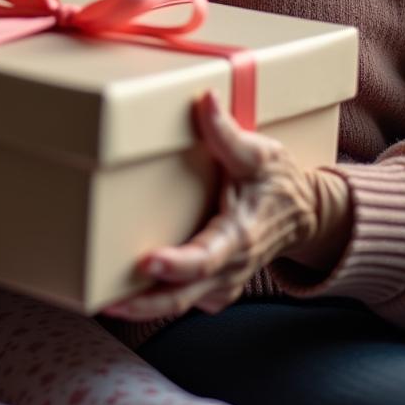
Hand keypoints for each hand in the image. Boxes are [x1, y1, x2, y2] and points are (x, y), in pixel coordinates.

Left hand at [103, 89, 351, 322]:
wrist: (302, 213)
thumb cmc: (278, 180)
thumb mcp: (260, 153)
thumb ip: (227, 132)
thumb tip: (205, 100)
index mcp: (240, 234)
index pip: (207, 258)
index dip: (178, 264)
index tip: (148, 261)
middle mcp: (231, 266)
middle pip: (184, 295)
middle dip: (144, 301)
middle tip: (104, 300)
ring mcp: (224, 281)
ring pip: (181, 303)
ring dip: (144, 304)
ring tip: (101, 299)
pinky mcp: (216, 286)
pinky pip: (185, 300)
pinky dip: (158, 300)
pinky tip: (127, 293)